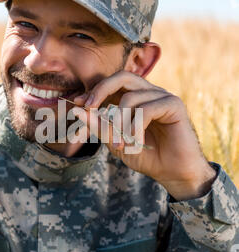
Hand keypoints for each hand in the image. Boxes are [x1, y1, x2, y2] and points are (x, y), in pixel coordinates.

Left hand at [73, 71, 216, 199]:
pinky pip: (146, 109)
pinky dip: (135, 128)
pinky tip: (135, 144)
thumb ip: (100, 127)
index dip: (94, 91)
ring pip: (130, 97)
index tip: (77, 104)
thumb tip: (78, 112)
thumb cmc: (147, 157)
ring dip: (119, 123)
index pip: (113, 84)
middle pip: (122, 77)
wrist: (174, 174)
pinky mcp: (174, 105)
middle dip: (101, 90)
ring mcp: (163, 97)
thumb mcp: (116, 143)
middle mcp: (150, 93)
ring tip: (119, 145)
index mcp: (137, 98)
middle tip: (88, 108)